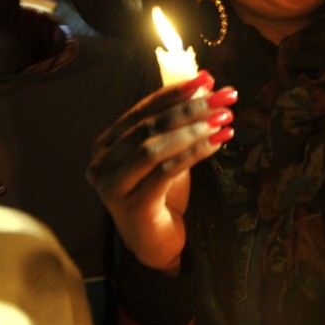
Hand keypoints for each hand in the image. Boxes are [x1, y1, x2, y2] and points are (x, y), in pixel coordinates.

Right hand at [87, 70, 237, 273]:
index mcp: (106, 145)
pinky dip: (193, 154)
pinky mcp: (131, 206)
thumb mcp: (168, 153)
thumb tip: (205, 84)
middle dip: (190, 108)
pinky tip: (217, 144)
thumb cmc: (162, 195)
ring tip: (224, 119)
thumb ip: (177, 122)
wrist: (157, 244)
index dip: (174, 92)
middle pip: (148, 126)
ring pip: (153, 148)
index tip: (207, 80)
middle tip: (223, 97)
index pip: (142, 110)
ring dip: (193, 130)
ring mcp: (112, 187)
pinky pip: (165, 172)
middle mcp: (101, 163)